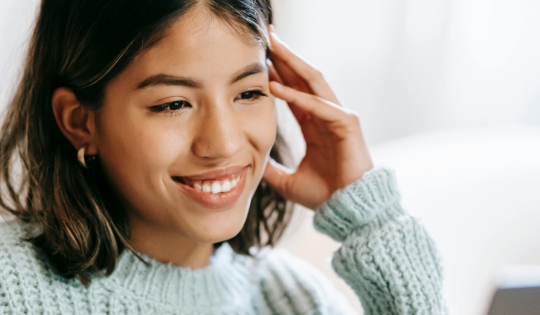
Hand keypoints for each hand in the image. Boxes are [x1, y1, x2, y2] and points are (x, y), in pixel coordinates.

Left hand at [262, 24, 373, 210]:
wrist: (348, 211)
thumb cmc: (325, 196)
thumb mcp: (288, 181)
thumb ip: (272, 170)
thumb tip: (251, 168)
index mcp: (315, 126)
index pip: (295, 91)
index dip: (278, 73)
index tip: (259, 59)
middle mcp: (327, 116)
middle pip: (304, 78)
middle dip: (286, 56)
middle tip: (267, 36)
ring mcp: (339, 117)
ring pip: (313, 82)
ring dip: (292, 63)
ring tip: (272, 47)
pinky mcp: (347, 124)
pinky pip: (318, 106)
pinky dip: (297, 96)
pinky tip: (276, 86)